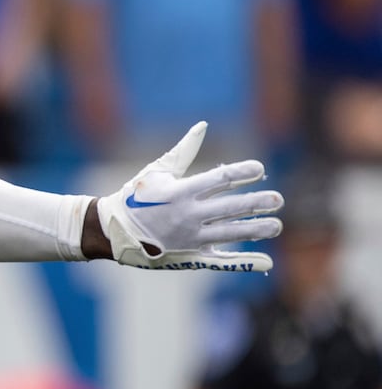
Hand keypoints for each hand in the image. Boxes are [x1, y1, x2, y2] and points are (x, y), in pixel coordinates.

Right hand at [95, 122, 282, 271]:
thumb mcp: (156, 171)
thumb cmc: (134, 197)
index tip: (260, 169)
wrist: (112, 232)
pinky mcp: (191, 256)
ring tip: (276, 225)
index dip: (242, 173)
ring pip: (231, 233)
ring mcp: (190, 238)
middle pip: (231, 207)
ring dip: (257, 229)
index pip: (219, 179)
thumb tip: (203, 125)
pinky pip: (223, 261)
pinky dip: (245, 262)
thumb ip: (184, 151)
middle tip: (277, 199)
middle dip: (257, 202)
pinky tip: (267, 261)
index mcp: (179, 192)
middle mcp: (187, 215)